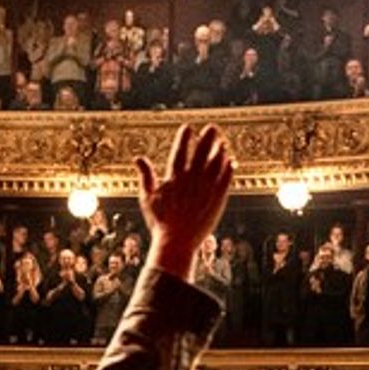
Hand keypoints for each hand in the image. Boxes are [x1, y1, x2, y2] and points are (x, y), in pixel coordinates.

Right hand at [135, 124, 235, 266]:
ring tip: (222, 142)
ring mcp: (206, 188)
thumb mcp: (147, 197)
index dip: (184, 138)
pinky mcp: (218, 199)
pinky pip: (226, 179)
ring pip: (216, 163)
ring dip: (220, 150)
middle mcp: (191, 179)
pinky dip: (228, 169)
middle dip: (207, 138)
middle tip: (212, 127)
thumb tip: (137, 158)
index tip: (188, 127)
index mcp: (174, 177)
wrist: (176, 242)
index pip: (181, 151)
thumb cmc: (160, 222)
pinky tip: (231, 161)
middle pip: (201, 152)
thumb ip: (145, 175)